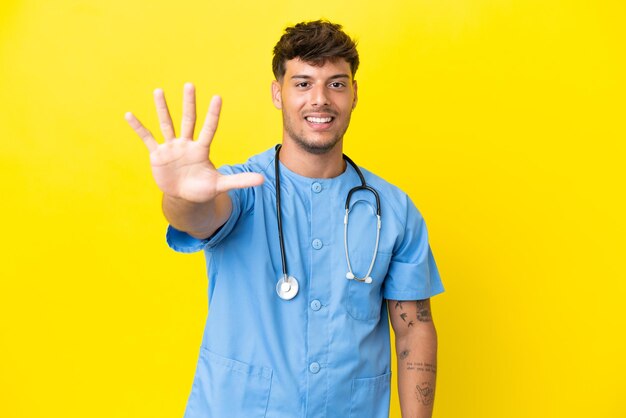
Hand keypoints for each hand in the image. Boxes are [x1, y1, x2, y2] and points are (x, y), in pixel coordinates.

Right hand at [125, 83, 263, 202]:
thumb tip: (264, 181)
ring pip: (167, 124)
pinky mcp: (157, 154)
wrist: (184, 196)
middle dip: (189, 103)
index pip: (209, 128)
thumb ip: (240, 180)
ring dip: (162, 109)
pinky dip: (139, 128)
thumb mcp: (221, 185)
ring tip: (158, 91)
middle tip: (190, 85)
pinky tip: (129, 115)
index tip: (217, 97)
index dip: (213, 114)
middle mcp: (186, 144)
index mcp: (202, 149)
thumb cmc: (202, 188)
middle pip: (188, 120)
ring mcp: (171, 147)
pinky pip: (147, 138)